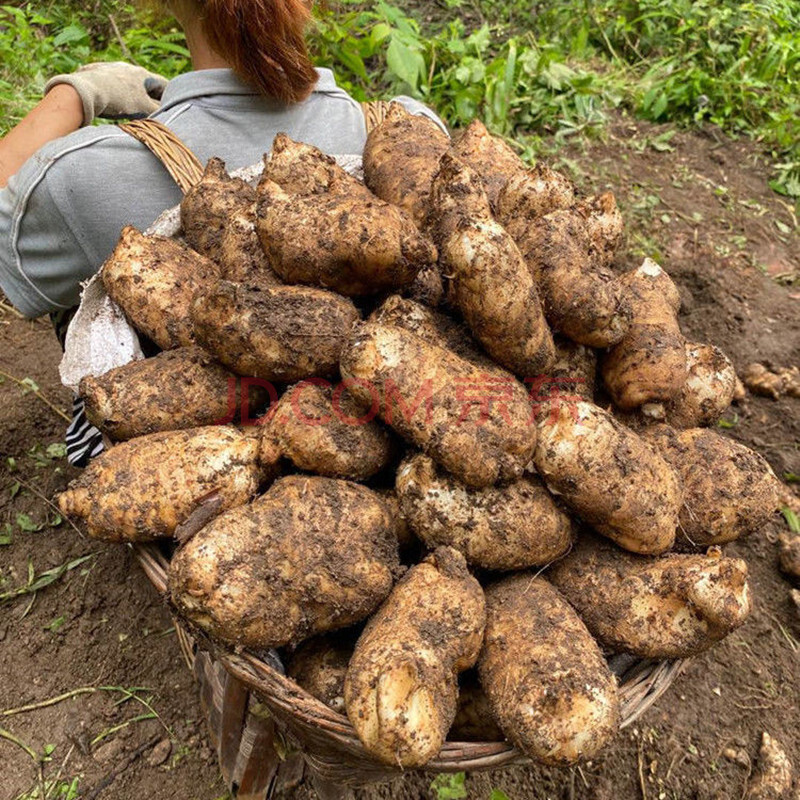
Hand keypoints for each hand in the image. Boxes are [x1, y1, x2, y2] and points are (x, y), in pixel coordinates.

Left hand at [44, 62, 168, 126]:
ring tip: (128, 108)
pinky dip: (112, 92)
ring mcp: (110, 68)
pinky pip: (108, 83)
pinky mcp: (94, 72)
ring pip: (126, 83)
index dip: (170, 96)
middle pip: (144, 83)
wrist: (85, 91)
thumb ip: (158, 111)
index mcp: (141, 74)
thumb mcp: (143, 109)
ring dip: (130, 94)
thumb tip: (169, 114)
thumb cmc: (118, 100)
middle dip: (149, 96)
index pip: (163, 84)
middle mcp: (126, 67)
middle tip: (150, 110)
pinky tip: (108, 102)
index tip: (171, 107)